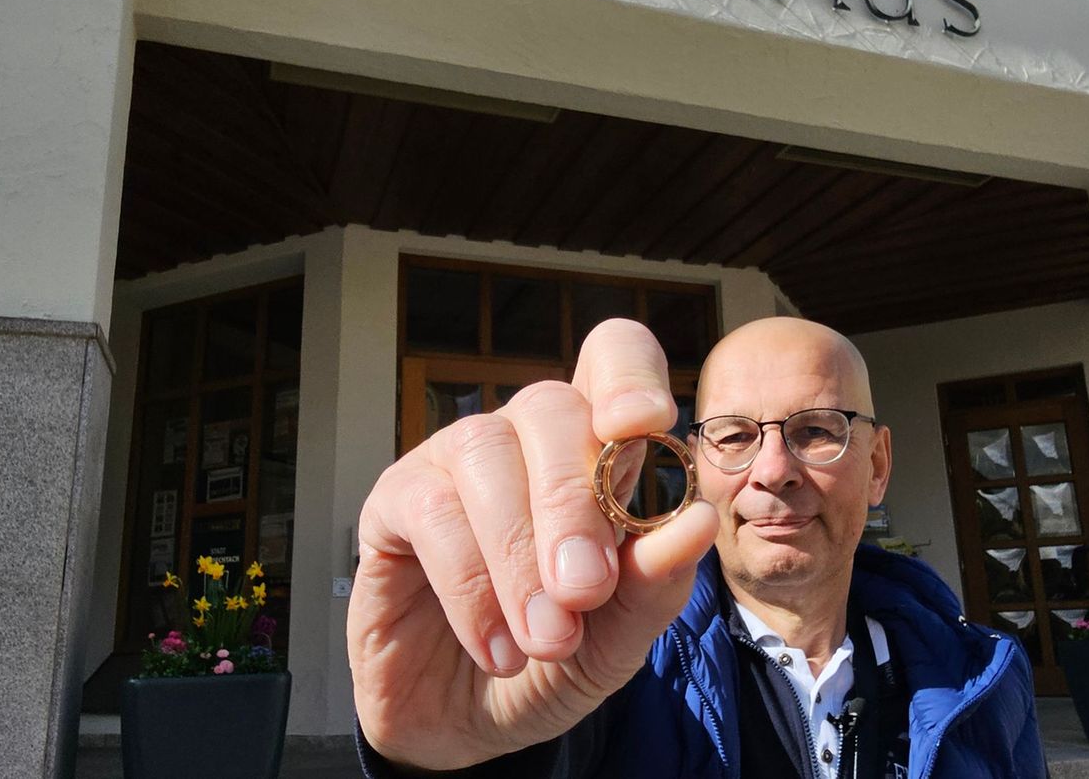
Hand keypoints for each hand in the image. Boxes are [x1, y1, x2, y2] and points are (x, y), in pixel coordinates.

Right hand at [348, 319, 719, 769]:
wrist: (468, 730)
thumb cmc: (552, 663)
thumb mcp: (618, 639)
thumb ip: (655, 584)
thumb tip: (696, 521)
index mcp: (593, 449)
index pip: (612, 358)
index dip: (628, 375)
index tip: (644, 426)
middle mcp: (522, 439)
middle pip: (549, 406)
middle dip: (573, 502)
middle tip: (584, 593)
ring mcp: (451, 463)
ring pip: (484, 453)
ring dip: (519, 553)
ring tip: (545, 639)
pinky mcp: (393, 504)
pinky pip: (430, 510)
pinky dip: (471, 586)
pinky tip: (497, 648)